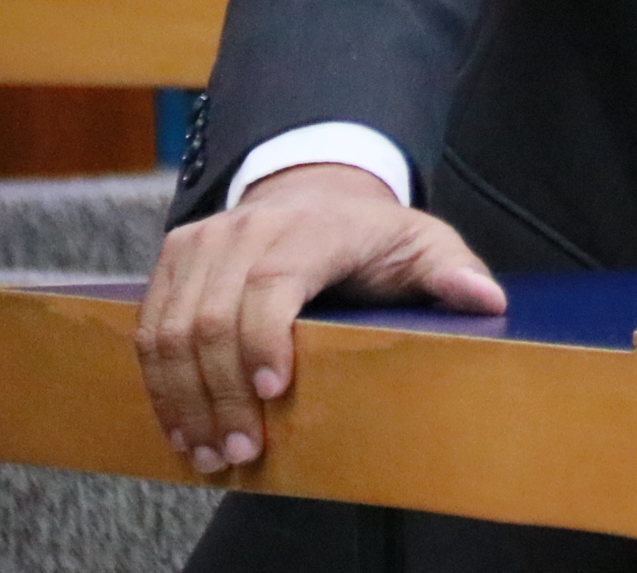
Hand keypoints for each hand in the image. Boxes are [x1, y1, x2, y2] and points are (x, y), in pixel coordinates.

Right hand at [134, 162, 503, 475]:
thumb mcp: (425, 242)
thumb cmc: (374, 232)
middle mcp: (250, 229)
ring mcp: (204, 241)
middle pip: (212, 317)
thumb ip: (453, 271)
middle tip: (242, 449)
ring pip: (172, 328)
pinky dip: (160, 383)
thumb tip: (486, 300)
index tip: (276, 393)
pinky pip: (150, 327)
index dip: (265, 339)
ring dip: (183, 398)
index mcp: (314, 229)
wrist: (318, 187)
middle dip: (221, 392)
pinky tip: (181, 426)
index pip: (273, 284)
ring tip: (208, 450)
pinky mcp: (173, 258)